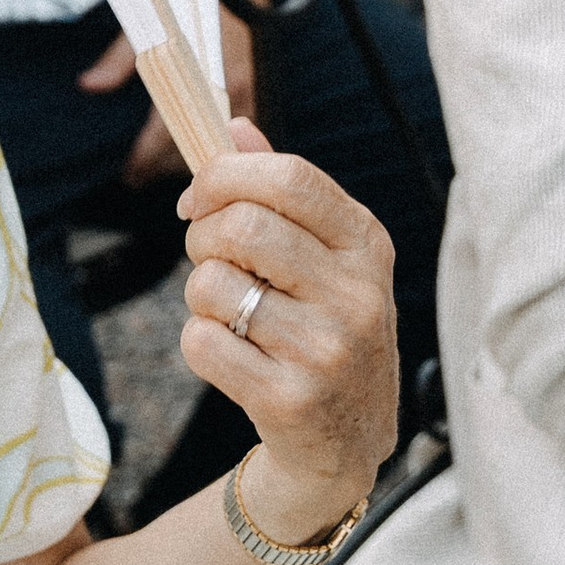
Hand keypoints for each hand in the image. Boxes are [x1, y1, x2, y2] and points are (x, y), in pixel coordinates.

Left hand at [92, 9, 258, 186]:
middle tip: (139, 176)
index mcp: (196, 70)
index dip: (147, 157)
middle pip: (194, 147)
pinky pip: (234, 133)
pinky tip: (194, 152)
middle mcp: (226, 85)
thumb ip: (119, 60)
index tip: (131, 174)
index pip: (167, 132)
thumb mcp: (147, 24)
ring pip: (216, 145)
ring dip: (190, 160)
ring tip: (160, 169)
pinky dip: (213, 145)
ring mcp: (246, 91)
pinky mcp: (258, 91)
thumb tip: (88, 84)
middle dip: (165, 166)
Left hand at [177, 125, 396, 534]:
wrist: (345, 441)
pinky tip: (233, 358)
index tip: (197, 198)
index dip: (225, 176)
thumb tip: (232, 123)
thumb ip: (281, 191)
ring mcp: (328, 349)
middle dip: (202, 238)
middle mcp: (358, 293)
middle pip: (242, 228)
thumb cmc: (322, 328)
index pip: (290, 178)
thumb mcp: (324, 257)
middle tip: (209, 261)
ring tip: (231, 316)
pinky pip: (201, 344)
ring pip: (212, 286)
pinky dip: (199, 345)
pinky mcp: (291, 399)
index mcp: (367, 243)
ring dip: (200, 297)